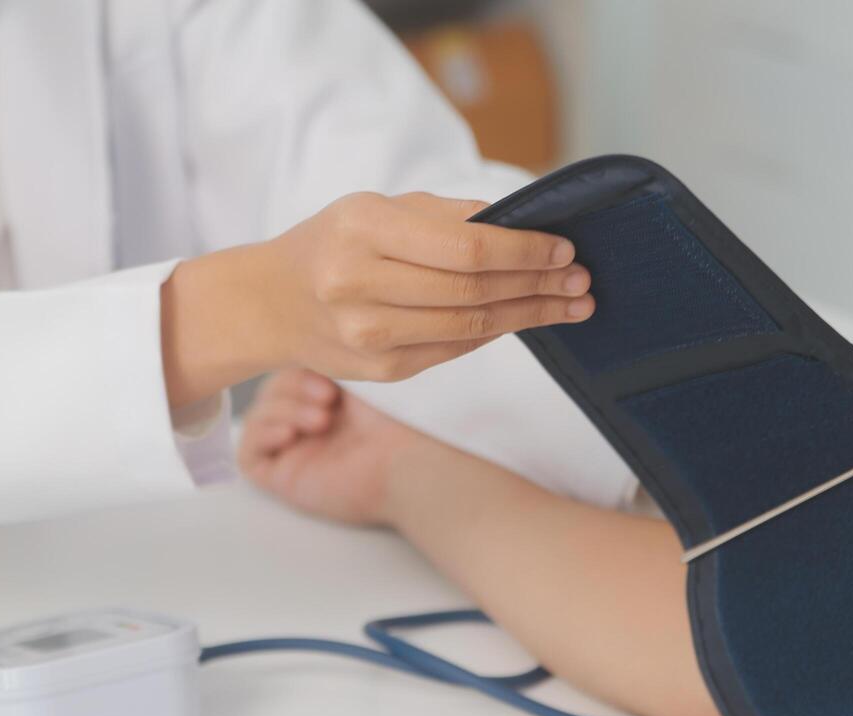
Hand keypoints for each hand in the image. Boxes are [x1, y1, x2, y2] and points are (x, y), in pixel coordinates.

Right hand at [162, 192, 593, 405]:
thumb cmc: (333, 243)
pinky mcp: (382, 370)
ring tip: (570, 304)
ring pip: (471, 326)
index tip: (563, 249)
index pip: (466, 247)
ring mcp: (370, 334)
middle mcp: (361, 284)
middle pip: (475, 290)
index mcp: (363, 229)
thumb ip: (445, 216)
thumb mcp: (376, 208)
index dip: (524, 251)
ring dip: (529, 315)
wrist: (271, 304)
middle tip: (581, 280)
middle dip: (538, 284)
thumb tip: (519, 223)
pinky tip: (524, 318)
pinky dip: (495, 331)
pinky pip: (455, 349)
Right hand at [238, 369, 428, 525]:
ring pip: (259, 416)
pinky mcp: (285, 479)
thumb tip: (299, 345)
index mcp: (336, 398)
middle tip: (328, 397)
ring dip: (282, 408)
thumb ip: (329, 355)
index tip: (330, 373)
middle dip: (291, 385)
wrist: (408, 461)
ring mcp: (299, 452)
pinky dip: (261, 434)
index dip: (300, 363)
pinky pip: (248, 453)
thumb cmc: (397, 418)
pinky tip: (290, 434)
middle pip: (272, 390)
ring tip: (321, 420)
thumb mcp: (362, 373)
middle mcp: (315, 424)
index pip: (292, 369)